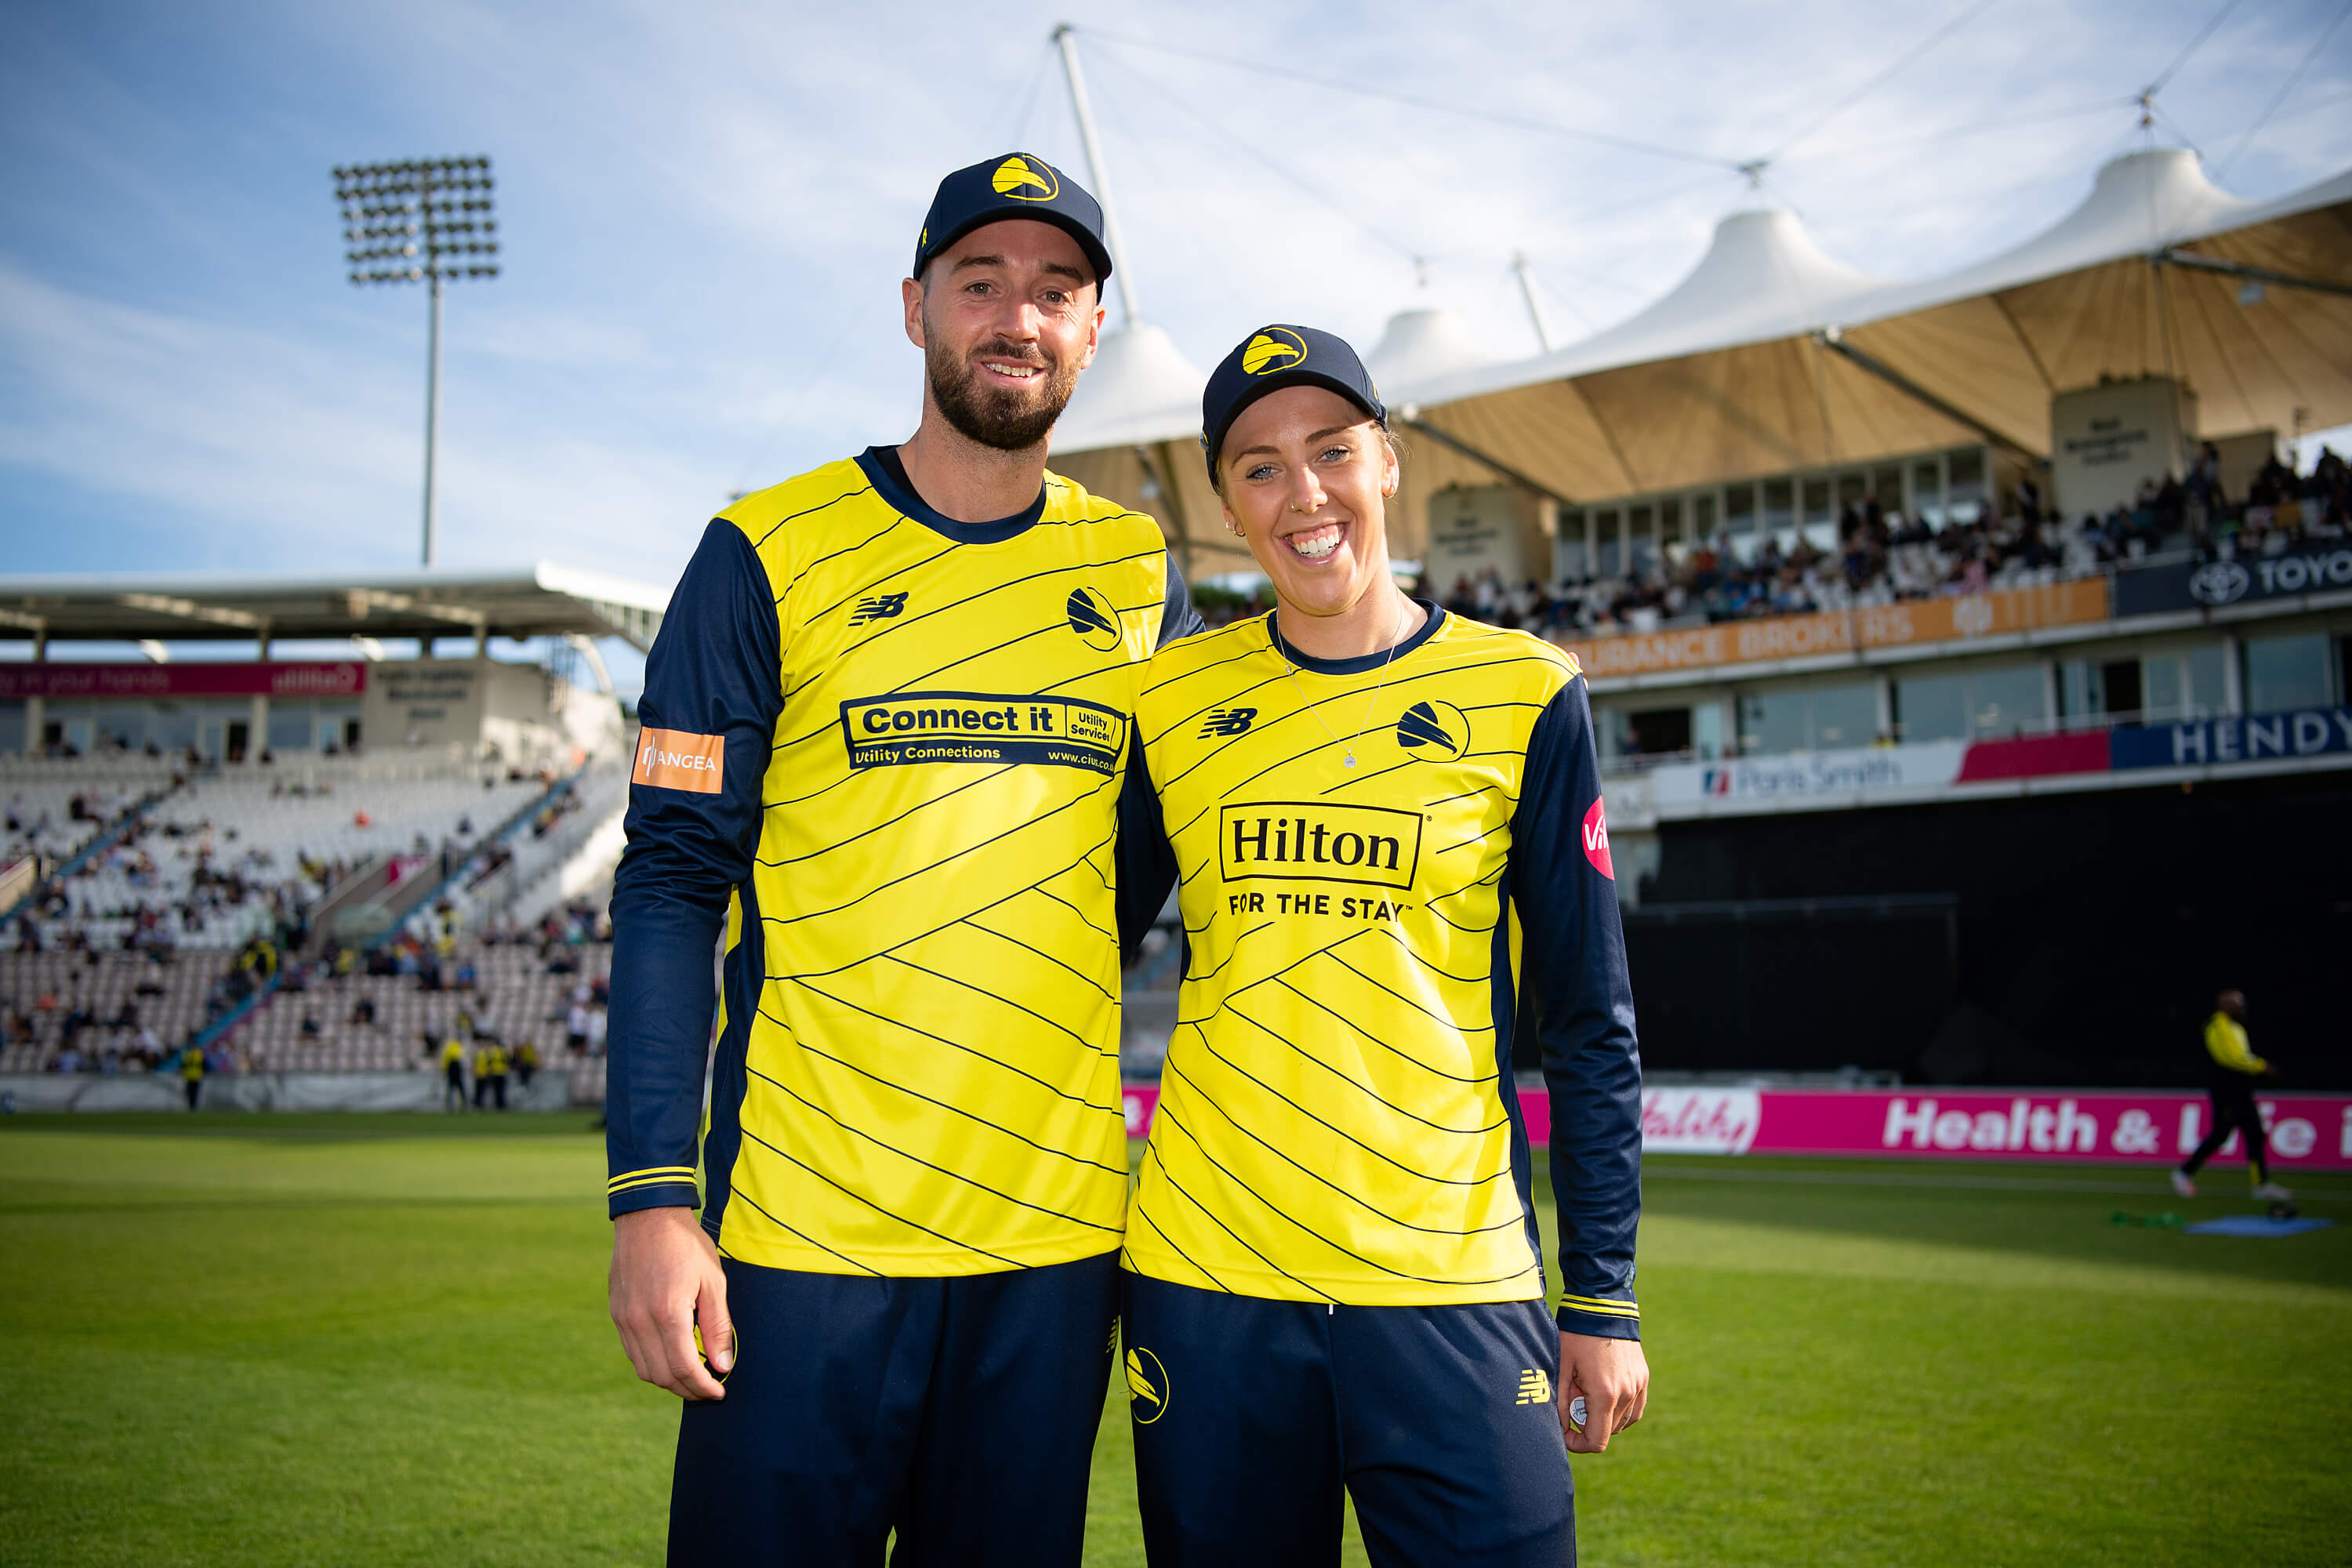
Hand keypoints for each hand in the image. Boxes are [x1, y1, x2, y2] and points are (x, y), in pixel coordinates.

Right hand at [610, 1206, 731, 1399]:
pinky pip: (633, 1352)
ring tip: (692, 1376)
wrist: (647, 1216)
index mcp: (667, 1313)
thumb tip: (722, 1365)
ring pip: (644, 1369)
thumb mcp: (713, 1281)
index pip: (684, 1368)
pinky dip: (652, 1363)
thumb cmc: (686, 1245)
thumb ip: (717, 1326)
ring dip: (668, 1380)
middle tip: (709, 1388)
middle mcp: (639, 1321)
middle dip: (687, 1389)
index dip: (703, 1387)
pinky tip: (671, 1356)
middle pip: (662, 1376)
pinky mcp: (616, 1314)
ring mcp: (624, 1319)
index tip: (719, 1392)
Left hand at [1559, 1331, 1647, 1453]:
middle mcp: (1627, 1394)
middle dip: (1588, 1425)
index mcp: (1605, 1395)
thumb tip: (1563, 1428)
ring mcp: (1638, 1386)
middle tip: (1573, 1401)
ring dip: (1605, 1418)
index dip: (1578, 1444)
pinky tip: (1606, 1396)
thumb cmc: (1576, 1335)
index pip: (1597, 1441)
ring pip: (1623, 1422)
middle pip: (1608, 1432)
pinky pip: (1635, 1408)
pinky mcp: (1643, 1377)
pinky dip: (1621, 1411)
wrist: (1602, 1305)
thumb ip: (1562, 1403)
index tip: (1566, 1433)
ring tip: (1588, 1393)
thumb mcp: (1562, 1367)